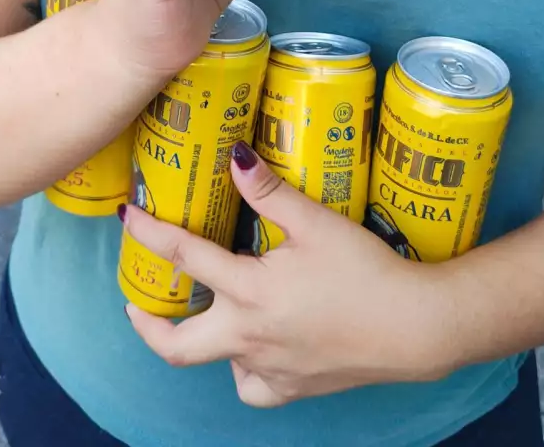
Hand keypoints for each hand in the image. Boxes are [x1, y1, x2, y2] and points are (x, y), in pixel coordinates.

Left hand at [119, 142, 439, 406]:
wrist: (415, 327)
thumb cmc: (368, 272)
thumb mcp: (316, 222)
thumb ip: (269, 192)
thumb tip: (234, 155)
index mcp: (250, 292)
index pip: (184, 257)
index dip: (148, 233)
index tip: (128, 216)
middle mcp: (249, 336)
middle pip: (175, 345)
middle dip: (148, 324)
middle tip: (139, 304)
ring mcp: (269, 368)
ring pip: (217, 362)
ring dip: (207, 339)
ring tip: (213, 312)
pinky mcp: (293, 388)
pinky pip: (253, 385)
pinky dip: (246, 369)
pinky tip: (257, 347)